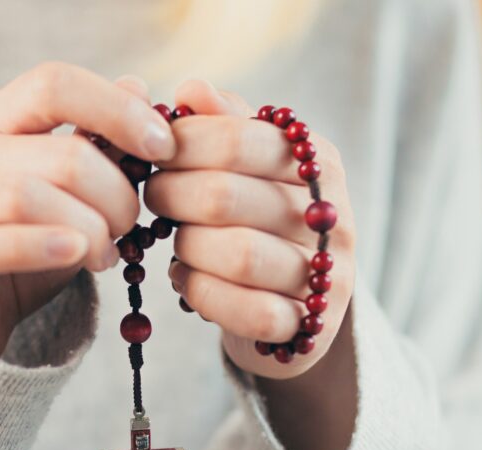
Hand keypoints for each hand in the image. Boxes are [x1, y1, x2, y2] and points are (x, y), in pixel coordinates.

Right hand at [0, 62, 175, 354]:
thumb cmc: (27, 245)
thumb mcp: (71, 194)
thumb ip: (99, 143)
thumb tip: (137, 85)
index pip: (54, 84)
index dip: (117, 110)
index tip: (163, 146)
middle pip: (62, 155)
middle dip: (116, 195)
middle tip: (131, 227)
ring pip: (29, 196)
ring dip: (89, 228)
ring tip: (107, 255)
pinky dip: (44, 247)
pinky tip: (77, 254)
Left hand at [144, 80, 355, 379]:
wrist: (293, 304)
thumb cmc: (257, 222)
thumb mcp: (248, 168)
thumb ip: (224, 126)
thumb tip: (192, 89)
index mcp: (318, 163)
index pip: (236, 140)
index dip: (181, 146)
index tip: (152, 153)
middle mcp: (330, 216)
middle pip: (225, 197)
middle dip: (171, 196)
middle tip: (151, 198)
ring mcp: (326, 275)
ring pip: (237, 256)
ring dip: (188, 249)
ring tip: (177, 243)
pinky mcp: (312, 327)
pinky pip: (248, 312)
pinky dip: (203, 295)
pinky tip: (187, 281)